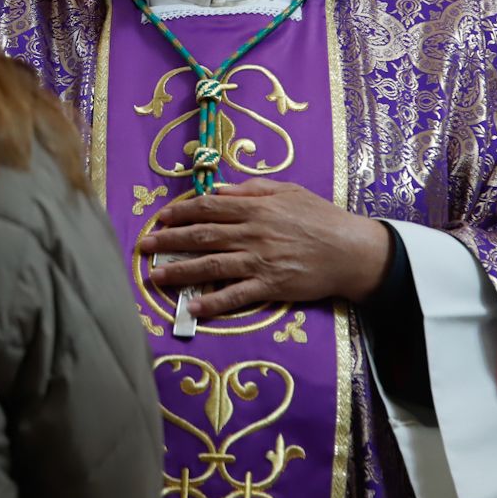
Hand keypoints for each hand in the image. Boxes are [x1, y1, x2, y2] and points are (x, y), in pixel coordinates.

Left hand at [136, 178, 391, 315]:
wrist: (352, 250)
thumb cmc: (320, 217)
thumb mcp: (287, 191)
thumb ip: (250, 189)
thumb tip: (217, 188)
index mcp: (255, 208)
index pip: (208, 208)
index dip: (180, 213)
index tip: (160, 218)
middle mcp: (252, 233)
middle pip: (202, 236)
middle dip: (169, 241)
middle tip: (144, 247)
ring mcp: (260, 261)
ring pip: (212, 265)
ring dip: (181, 271)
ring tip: (155, 276)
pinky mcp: (271, 286)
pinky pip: (236, 296)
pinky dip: (213, 303)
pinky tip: (192, 308)